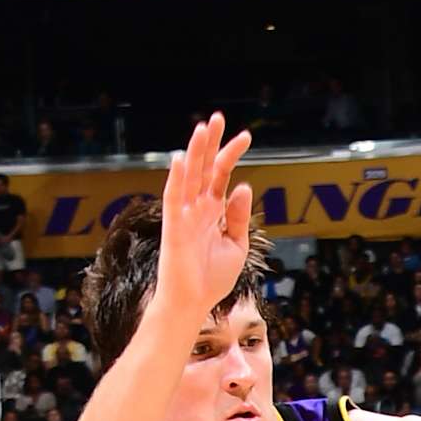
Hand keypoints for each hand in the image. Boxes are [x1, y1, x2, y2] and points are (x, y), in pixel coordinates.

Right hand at [157, 112, 253, 323]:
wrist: (193, 303)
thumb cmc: (212, 279)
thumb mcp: (236, 244)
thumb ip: (238, 216)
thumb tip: (242, 186)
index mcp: (212, 211)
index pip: (221, 175)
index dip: (231, 154)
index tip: (246, 135)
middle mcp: (197, 208)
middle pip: (204, 168)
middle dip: (211, 143)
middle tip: (217, 117)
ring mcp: (184, 215)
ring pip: (190, 177)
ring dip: (196, 153)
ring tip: (203, 127)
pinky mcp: (174, 227)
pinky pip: (174, 198)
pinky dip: (177, 179)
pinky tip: (182, 159)